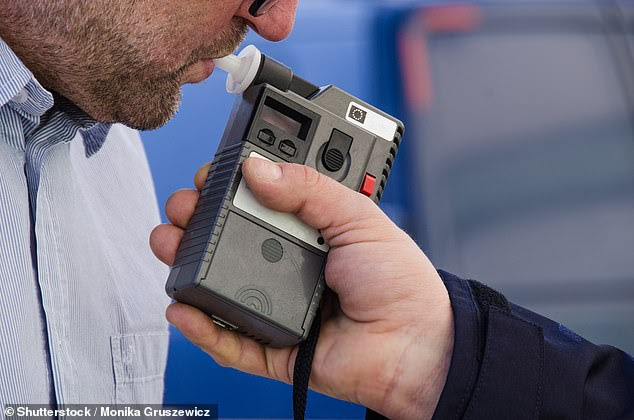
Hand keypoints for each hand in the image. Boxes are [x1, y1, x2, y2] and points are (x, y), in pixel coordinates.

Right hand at [150, 158, 453, 418]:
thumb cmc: (400, 281)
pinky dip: (202, 326)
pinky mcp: (272, 348)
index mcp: (308, 230)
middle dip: (196, 220)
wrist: (418, 344)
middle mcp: (287, 264)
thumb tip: (256, 169)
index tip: (208, 173)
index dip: (228, 186)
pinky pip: (229, 340)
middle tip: (184, 206)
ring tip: (168, 243)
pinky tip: (182, 304)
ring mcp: (276, 306)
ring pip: (218, 286)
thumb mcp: (358, 217)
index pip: (257, 202)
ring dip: (185, 265)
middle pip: (228, 240)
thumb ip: (309, 189)